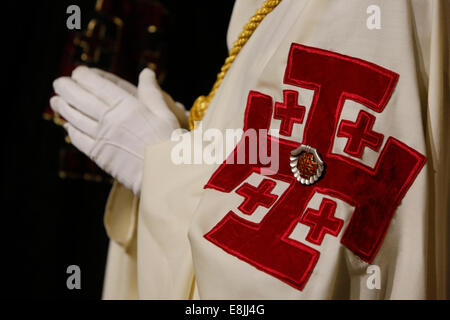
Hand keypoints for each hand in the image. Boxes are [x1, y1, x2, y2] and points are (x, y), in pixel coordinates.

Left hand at [51, 66, 181, 193]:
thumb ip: (151, 92)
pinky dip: (71, 131)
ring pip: (75, 119)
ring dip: (63, 108)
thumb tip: (146, 72)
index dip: (83, 76)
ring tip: (56, 101)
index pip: (97, 85)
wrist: (165, 175)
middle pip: (80, 99)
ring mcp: (102, 138)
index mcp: (127, 106)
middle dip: (66, 88)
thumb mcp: (165, 113)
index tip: (78, 72)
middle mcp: (110, 120)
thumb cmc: (170, 143)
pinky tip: (68, 126)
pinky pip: (79, 140)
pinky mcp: (100, 155)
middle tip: (59, 83)